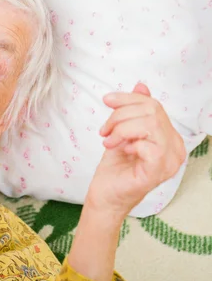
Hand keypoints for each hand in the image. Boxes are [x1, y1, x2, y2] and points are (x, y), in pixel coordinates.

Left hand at [88, 83, 185, 216]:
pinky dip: (129, 142)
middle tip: (104, 130)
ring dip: (121, 128)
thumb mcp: (121, 131)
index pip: (153, 105)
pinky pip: (148, 145)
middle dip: (120, 115)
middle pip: (151, 111)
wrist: (105, 194)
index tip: (107, 101)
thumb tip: (141, 86)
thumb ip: (133, 111)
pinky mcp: (158, 172)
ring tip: (108, 141)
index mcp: (169, 137)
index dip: (128, 99)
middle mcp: (176, 148)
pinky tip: (121, 150)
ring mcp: (170, 162)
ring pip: (149, 124)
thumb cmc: (115, 166)